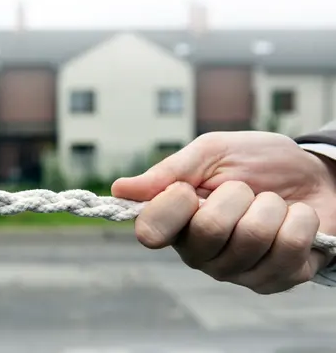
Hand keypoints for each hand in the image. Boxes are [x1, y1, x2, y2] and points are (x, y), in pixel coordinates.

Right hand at [111, 131, 335, 293]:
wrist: (314, 177)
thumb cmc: (258, 163)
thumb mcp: (213, 153)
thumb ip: (170, 172)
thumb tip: (119, 189)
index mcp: (175, 222)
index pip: (150, 231)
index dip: (173, 205)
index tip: (189, 187)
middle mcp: (199, 253)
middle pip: (208, 230)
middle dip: (237, 195)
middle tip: (245, 190)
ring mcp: (236, 271)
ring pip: (252, 239)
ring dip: (272, 207)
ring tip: (272, 203)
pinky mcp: (273, 281)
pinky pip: (288, 251)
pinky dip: (299, 222)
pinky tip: (293, 221)